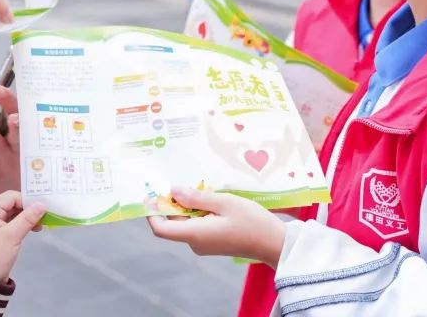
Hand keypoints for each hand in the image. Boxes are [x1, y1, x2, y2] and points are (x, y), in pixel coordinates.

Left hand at [0, 86, 21, 194]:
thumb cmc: (21, 168)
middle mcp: (21, 149)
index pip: (23, 115)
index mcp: (30, 139)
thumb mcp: (21, 147)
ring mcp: (7, 163)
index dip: (10, 101)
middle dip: (0, 110)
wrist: (26, 202)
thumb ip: (1, 126)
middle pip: (12, 126)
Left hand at [0, 190, 44, 281]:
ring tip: (38, 227)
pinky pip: (8, 224)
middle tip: (42, 219)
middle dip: (27, 210)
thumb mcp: (13, 236)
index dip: (26, 201)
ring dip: (24, 218)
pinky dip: (18, 225)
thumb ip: (27, 218)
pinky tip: (29, 231)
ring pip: (10, 214)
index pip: (11, 196)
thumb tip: (42, 204)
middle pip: (11, 204)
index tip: (40, 210)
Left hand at [147, 187, 285, 267]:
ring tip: (205, 188)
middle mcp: (195, 243)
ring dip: (190, 205)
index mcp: (194, 234)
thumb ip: (197, 198)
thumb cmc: (252, 222)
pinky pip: (198, 225)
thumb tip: (172, 191)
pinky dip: (200, 211)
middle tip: (186, 180)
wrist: (275, 244)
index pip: (160, 228)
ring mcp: (204, 244)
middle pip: (173, 222)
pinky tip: (213, 199)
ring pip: (186, 222)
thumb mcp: (225, 203)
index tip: (151, 192)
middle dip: (175, 202)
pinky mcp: (212, 243)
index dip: (152, 211)